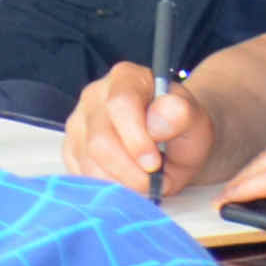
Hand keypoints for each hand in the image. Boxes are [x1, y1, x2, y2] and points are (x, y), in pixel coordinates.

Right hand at [65, 61, 215, 193]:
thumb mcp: (195, 121)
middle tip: (155, 183)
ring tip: (145, 182)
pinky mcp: (70, 147)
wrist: (172, 141)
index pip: (120, 104)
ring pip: (88, 162)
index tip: (154, 164)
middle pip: (99, 140)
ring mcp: (78, 122)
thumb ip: (180, 116)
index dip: (136, 138)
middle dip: (130, 171)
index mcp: (126, 78)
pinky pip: (82, 175)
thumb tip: (156, 123)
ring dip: (121, 183)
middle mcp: (94, 95)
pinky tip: (127, 181)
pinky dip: (107, 187)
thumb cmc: (182, 129)